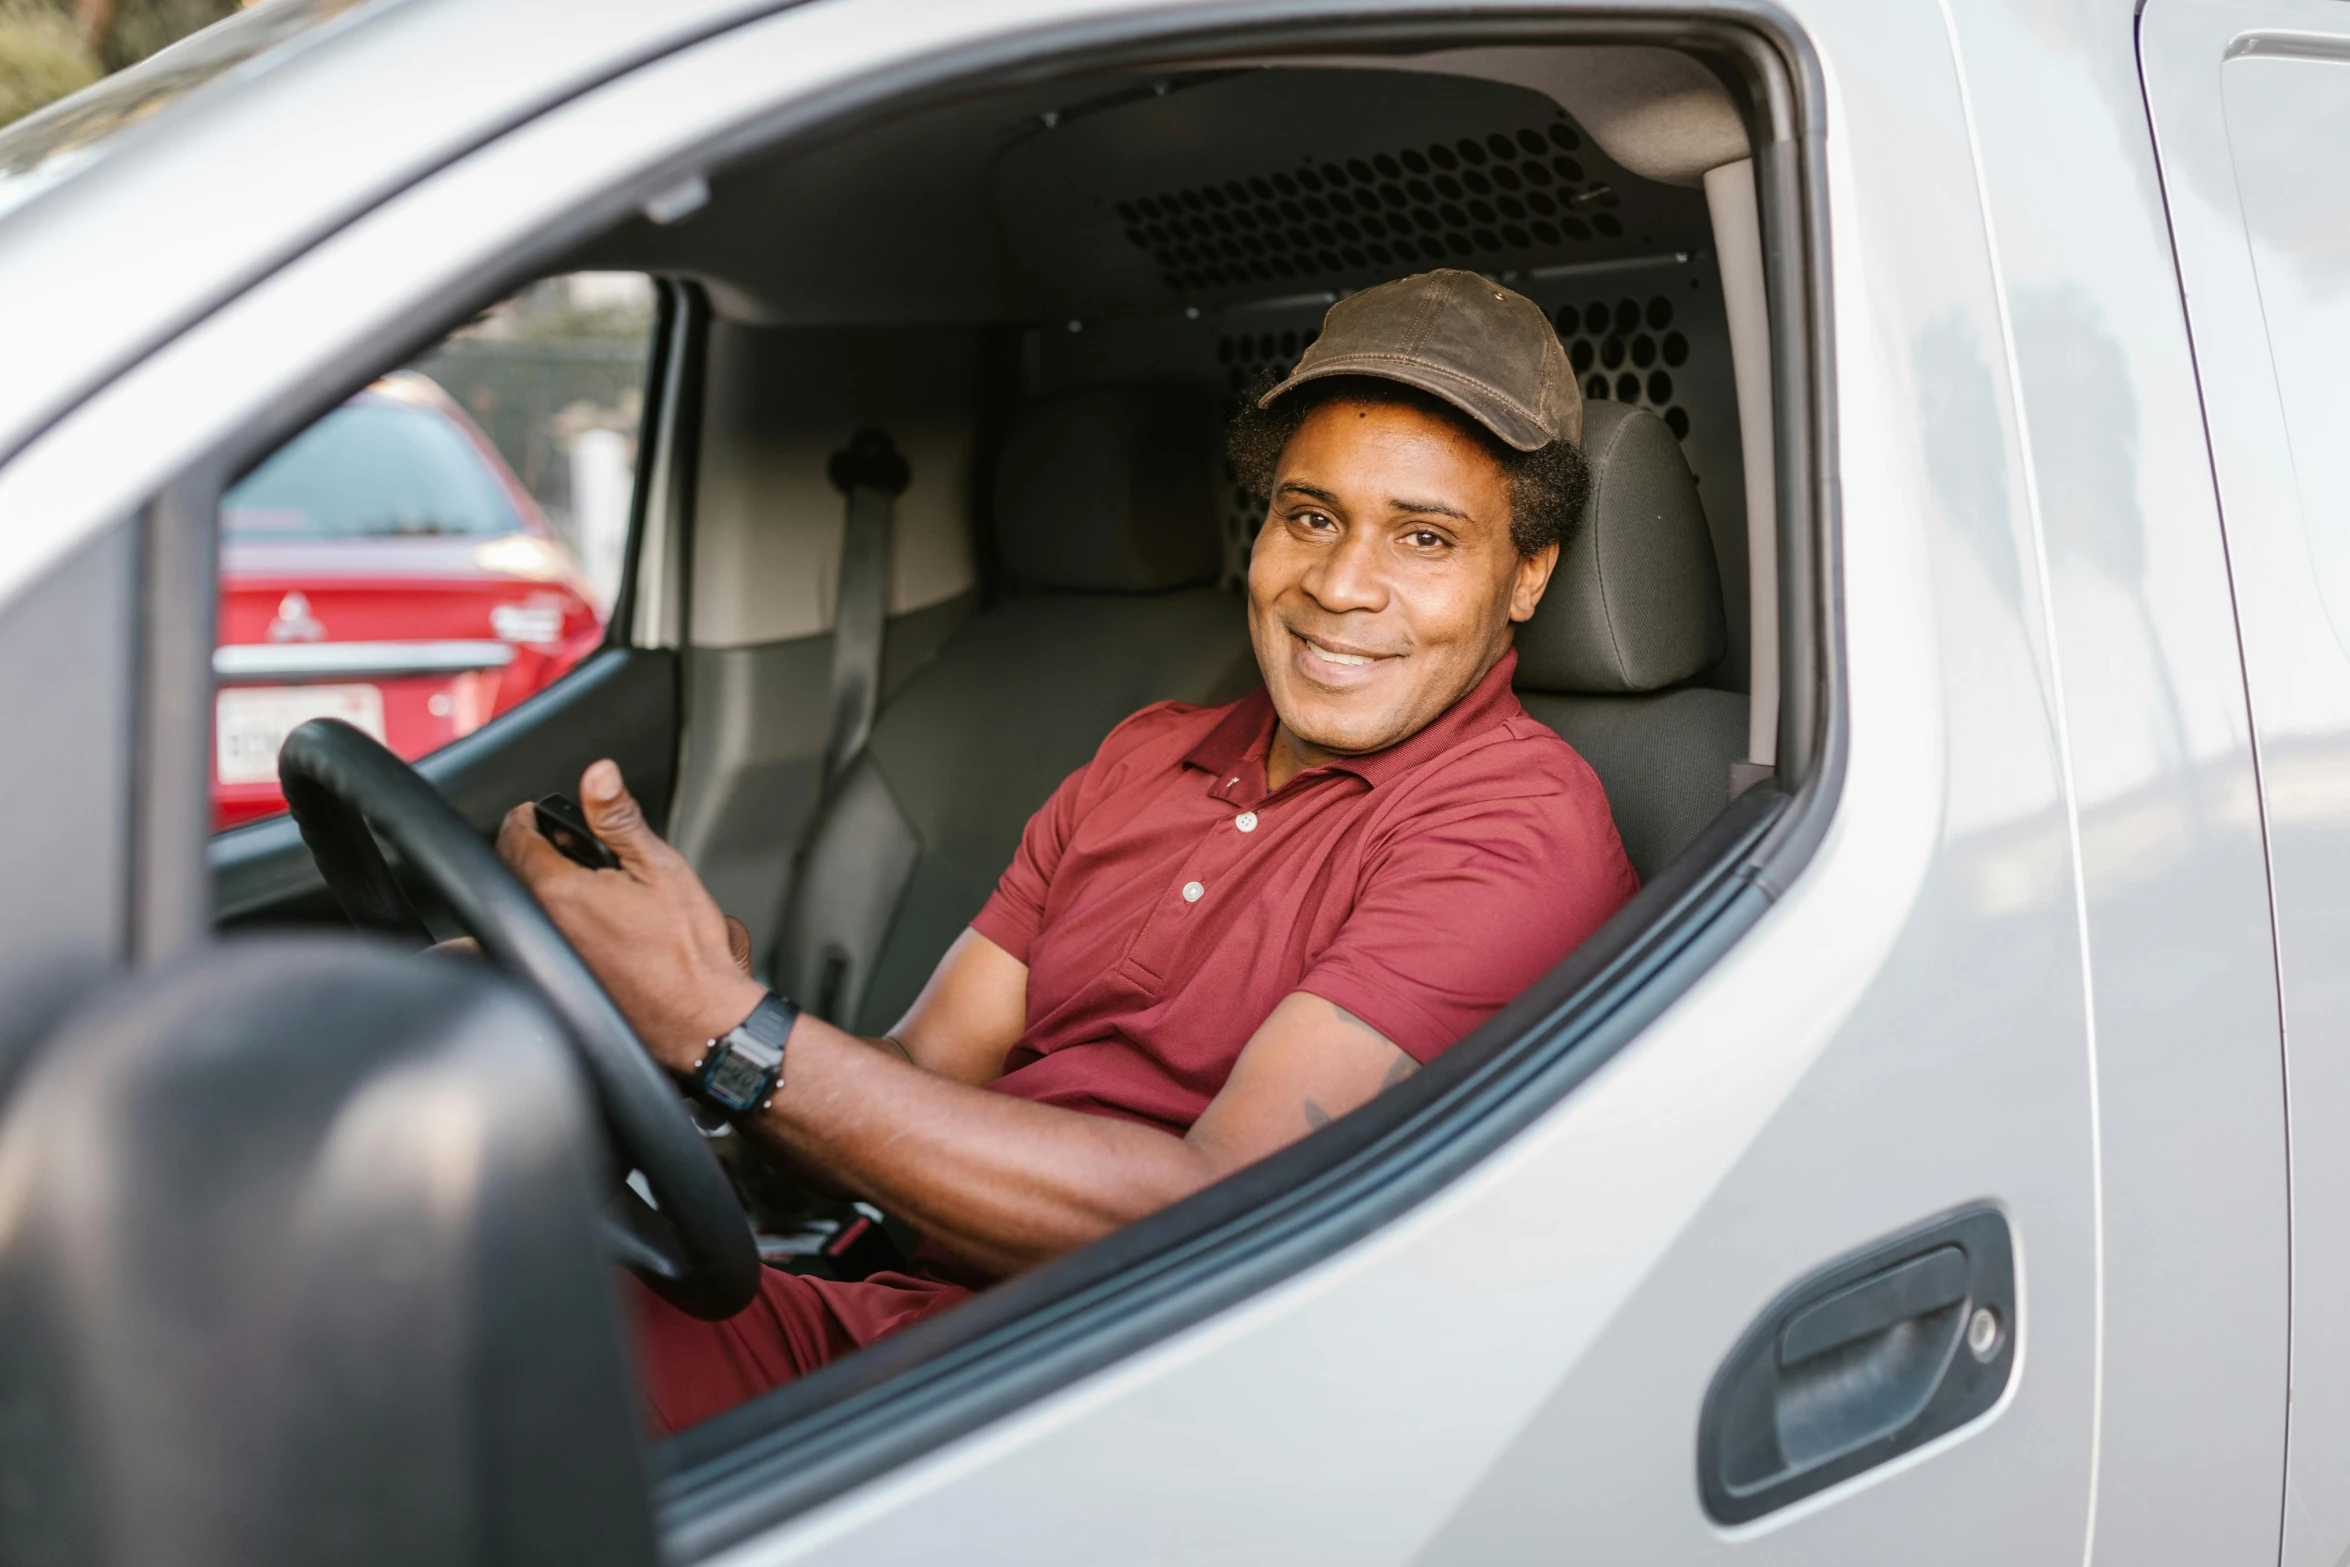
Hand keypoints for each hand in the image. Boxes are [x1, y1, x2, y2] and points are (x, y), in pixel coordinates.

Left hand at [497, 759, 765, 1073]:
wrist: (698, 1018)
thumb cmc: (688, 953)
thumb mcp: (661, 868)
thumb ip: (620, 818)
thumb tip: (599, 775)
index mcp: (560, 892)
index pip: (515, 837)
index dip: (528, 815)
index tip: (539, 811)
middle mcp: (542, 928)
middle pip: (512, 871)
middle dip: (533, 848)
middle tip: (565, 842)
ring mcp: (544, 959)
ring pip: (520, 908)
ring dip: (537, 887)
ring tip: (579, 881)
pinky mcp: (554, 982)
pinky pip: (529, 943)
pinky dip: (542, 927)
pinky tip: (581, 926)